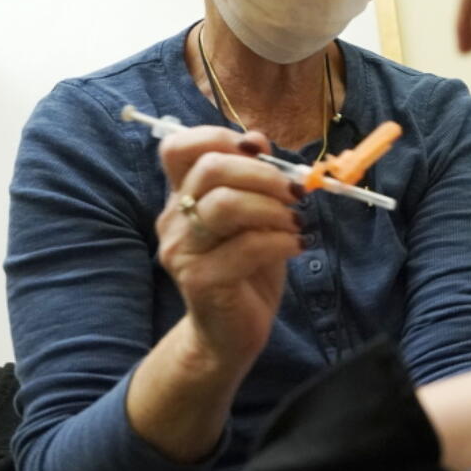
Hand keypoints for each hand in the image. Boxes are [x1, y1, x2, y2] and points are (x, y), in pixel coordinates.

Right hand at [156, 127, 301, 368]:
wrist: (230, 333)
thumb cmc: (246, 267)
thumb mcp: (254, 216)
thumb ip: (252, 179)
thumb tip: (258, 139)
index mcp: (181, 196)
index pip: (178, 147)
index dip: (220, 137)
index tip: (259, 151)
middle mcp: (172, 219)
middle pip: (210, 169)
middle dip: (263, 173)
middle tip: (295, 191)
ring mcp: (182, 251)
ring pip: (226, 204)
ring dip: (273, 207)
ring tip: (296, 221)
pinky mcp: (200, 281)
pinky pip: (247, 246)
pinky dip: (282, 240)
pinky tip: (297, 246)